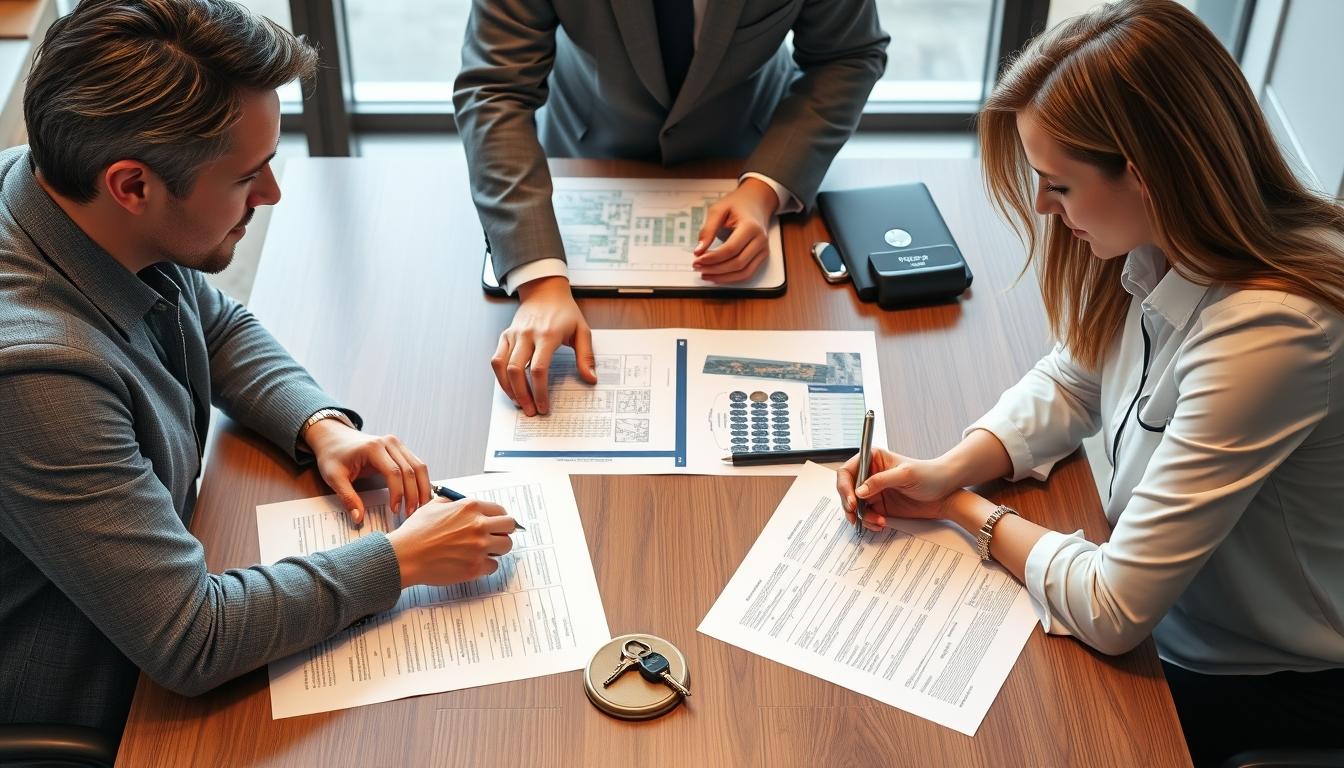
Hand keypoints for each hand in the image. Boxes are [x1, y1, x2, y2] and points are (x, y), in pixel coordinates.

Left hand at [304, 418, 430, 524]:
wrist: (333, 437)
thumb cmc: (333, 455)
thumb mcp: (334, 477)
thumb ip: (347, 497)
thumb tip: (358, 518)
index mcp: (373, 448)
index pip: (394, 472)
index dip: (398, 493)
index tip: (395, 510)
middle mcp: (389, 442)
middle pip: (410, 469)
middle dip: (414, 494)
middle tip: (410, 513)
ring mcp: (397, 444)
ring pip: (419, 466)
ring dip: (423, 487)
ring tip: (421, 506)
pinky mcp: (400, 448)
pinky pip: (416, 464)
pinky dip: (421, 480)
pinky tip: (421, 494)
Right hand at [385, 496, 517, 587]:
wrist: (405, 556)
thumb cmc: (416, 532)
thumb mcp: (434, 505)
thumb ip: (455, 503)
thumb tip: (466, 505)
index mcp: (470, 508)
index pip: (501, 510)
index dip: (499, 518)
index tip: (497, 524)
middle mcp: (478, 525)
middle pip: (510, 527)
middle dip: (504, 532)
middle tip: (495, 537)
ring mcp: (479, 547)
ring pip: (506, 547)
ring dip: (497, 549)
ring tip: (484, 551)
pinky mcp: (475, 567)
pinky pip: (493, 566)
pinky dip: (485, 566)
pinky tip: (473, 563)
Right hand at [494, 275, 596, 415]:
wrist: (545, 291)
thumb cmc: (564, 312)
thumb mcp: (582, 331)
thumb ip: (586, 357)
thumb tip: (590, 378)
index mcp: (547, 335)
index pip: (539, 368)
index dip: (540, 391)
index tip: (544, 406)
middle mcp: (527, 335)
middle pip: (517, 371)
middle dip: (523, 395)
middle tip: (530, 410)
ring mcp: (513, 335)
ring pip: (502, 367)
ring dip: (509, 388)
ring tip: (519, 402)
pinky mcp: (505, 336)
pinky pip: (496, 359)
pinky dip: (500, 376)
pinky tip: (509, 387)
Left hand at [692, 178, 775, 282]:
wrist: (756, 202)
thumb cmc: (737, 204)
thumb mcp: (718, 210)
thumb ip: (708, 230)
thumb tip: (699, 251)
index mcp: (751, 226)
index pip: (731, 249)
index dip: (713, 258)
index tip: (697, 260)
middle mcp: (760, 240)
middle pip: (738, 263)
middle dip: (715, 269)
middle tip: (698, 267)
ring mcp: (763, 250)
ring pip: (744, 273)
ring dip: (723, 277)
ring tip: (705, 274)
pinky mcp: (762, 256)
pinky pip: (748, 274)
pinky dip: (732, 278)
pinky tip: (718, 276)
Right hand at [836, 448, 960, 530]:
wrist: (945, 494)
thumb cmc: (929, 475)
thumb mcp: (905, 475)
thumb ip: (880, 481)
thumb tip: (859, 491)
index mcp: (872, 459)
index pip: (847, 471)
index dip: (845, 486)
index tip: (853, 501)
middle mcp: (870, 475)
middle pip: (847, 490)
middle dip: (850, 504)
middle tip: (856, 515)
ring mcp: (874, 491)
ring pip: (855, 506)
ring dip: (862, 516)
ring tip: (877, 521)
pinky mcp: (879, 505)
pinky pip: (866, 515)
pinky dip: (869, 522)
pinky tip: (880, 523)